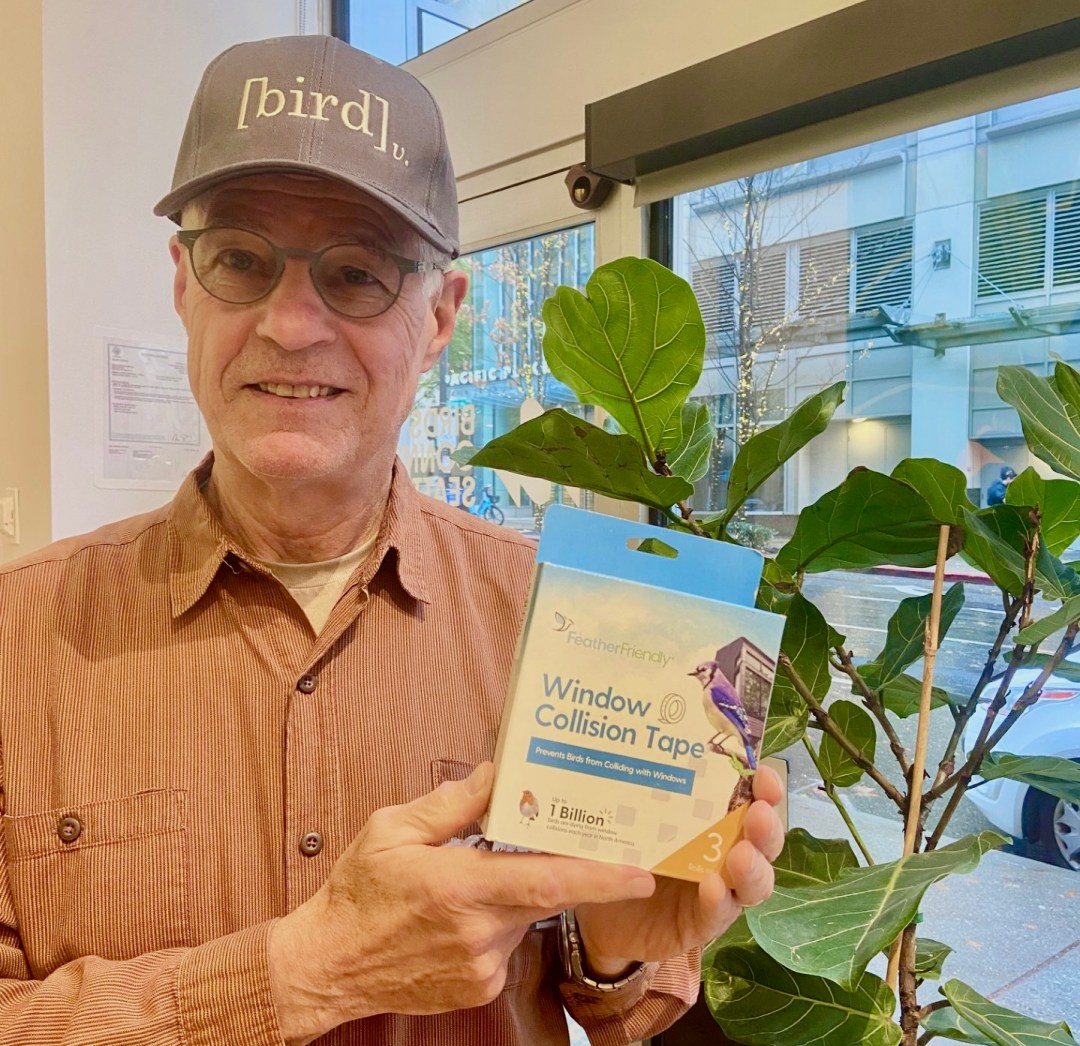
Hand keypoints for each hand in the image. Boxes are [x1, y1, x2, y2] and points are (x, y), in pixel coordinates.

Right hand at [267, 763, 654, 1041]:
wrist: (328, 966)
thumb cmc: (358, 892)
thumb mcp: (391, 830)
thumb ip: (451, 804)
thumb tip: (496, 774)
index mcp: (459, 888)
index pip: (546, 883)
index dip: (599, 877)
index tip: (640, 871)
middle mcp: (478, 933)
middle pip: (544, 896)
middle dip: (565, 871)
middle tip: (581, 843)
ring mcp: (482, 967)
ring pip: (524, 919)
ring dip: (516, 895)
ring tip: (469, 881)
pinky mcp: (480, 988)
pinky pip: (507, 945)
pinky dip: (498, 922)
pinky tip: (459, 915)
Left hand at [573, 765, 785, 977]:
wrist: (601, 914)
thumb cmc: (624, 856)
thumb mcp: (631, 820)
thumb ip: (640, 797)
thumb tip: (638, 755)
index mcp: (714, 823)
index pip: (750, 802)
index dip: (763, 789)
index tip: (761, 772)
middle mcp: (725, 855)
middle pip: (763, 842)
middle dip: (766, 827)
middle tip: (758, 814)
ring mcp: (720, 893)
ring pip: (755, 882)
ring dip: (752, 867)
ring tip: (741, 856)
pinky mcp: (701, 925)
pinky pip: (719, 914)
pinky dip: (720, 901)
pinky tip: (713, 888)